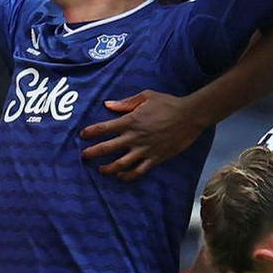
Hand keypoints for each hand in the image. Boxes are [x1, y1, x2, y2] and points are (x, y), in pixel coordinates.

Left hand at [79, 89, 207, 179]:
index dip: (90, 132)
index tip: (82, 135)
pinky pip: (138, 171)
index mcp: (130, 121)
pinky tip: (121, 176)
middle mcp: (134, 137)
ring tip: (101, 170)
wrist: (190, 116)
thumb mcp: (146, 96)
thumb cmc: (168, 103)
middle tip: (83, 156)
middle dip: (92, 153)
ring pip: (120, 163)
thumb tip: (107, 105)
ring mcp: (145, 149)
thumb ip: (126, 103)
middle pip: (107, 148)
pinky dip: (128, 176)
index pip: (103, 128)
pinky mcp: (155, 158)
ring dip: (108, 168)